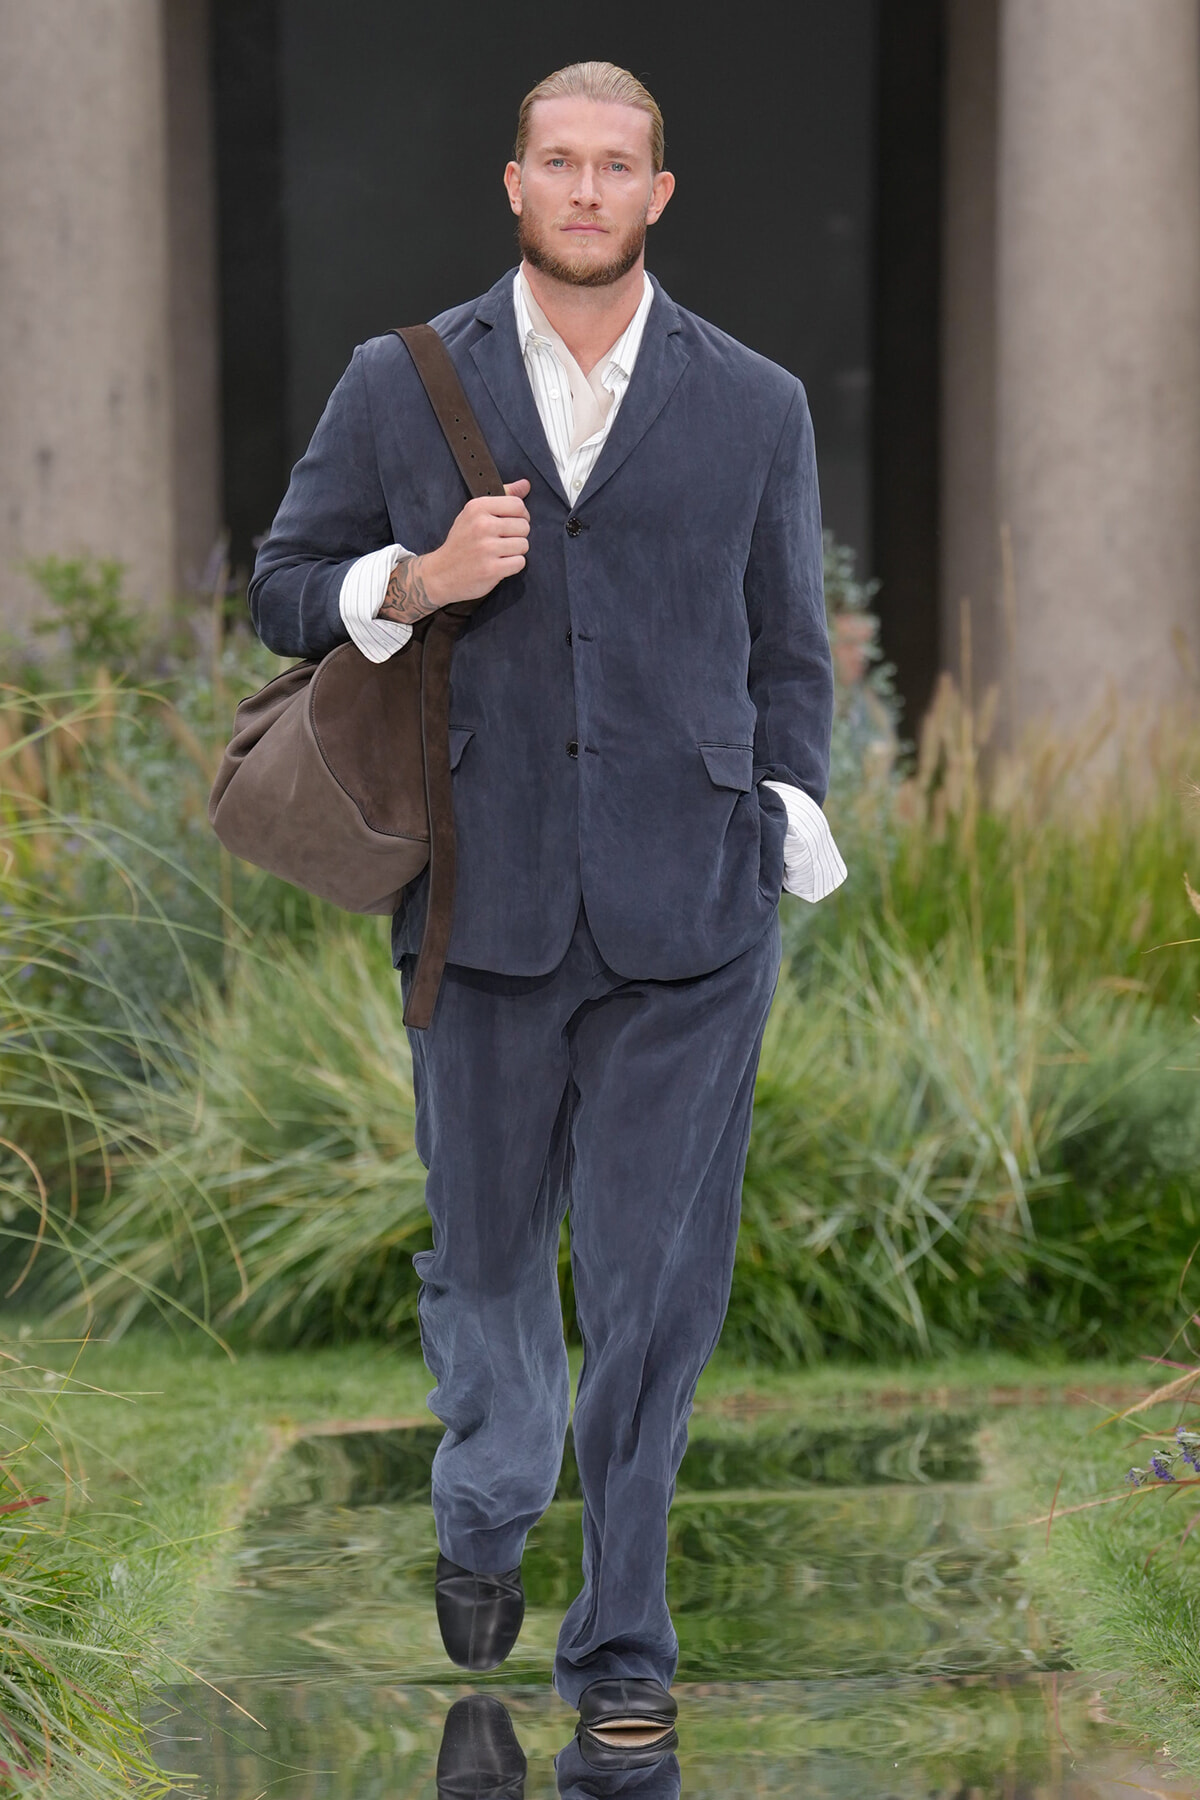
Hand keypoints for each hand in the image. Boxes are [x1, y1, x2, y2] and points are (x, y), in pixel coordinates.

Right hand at [378, 480, 530, 624]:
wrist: (440, 574)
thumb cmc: (461, 543)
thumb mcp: (473, 514)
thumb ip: (501, 497)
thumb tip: (525, 484)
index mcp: (477, 507)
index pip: (518, 505)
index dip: (521, 516)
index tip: (513, 523)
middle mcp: (482, 525)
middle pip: (524, 526)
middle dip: (518, 536)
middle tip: (502, 541)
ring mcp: (487, 548)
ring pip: (524, 545)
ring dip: (515, 552)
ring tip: (499, 554)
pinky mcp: (492, 569)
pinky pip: (520, 562)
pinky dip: (513, 566)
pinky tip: (499, 565)